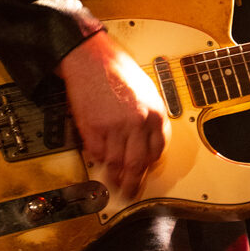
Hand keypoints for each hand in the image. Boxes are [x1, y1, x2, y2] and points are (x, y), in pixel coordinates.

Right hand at [57, 32, 169, 197]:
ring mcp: (114, 127)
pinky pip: (96, 153)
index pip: (158, 150)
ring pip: (116, 163)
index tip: (146, 169)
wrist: (91, 58)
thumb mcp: (146, 90)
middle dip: (134, 183)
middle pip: (138, 164)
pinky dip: (98, 158)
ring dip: (114, 177)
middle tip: (130, 192)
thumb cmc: (118, 70)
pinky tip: (99, 158)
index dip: (151, 163)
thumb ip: (150, 115)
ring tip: (113, 182)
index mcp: (154, 112)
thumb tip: (150, 138)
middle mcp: (137, 122)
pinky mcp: (93, 128)